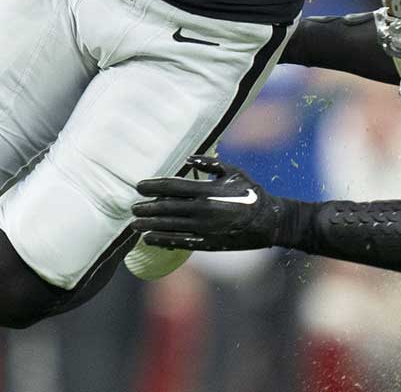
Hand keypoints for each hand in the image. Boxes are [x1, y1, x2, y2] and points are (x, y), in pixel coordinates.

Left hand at [132, 156, 297, 251]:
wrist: (268, 220)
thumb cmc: (250, 192)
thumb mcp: (234, 172)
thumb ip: (210, 164)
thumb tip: (188, 158)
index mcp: (208, 189)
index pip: (173, 186)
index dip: (153, 186)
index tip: (138, 186)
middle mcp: (202, 209)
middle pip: (167, 207)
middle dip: (147, 207)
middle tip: (132, 207)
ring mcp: (204, 228)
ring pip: (169, 226)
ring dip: (149, 225)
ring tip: (134, 224)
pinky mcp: (207, 243)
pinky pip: (180, 242)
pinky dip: (163, 240)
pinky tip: (150, 240)